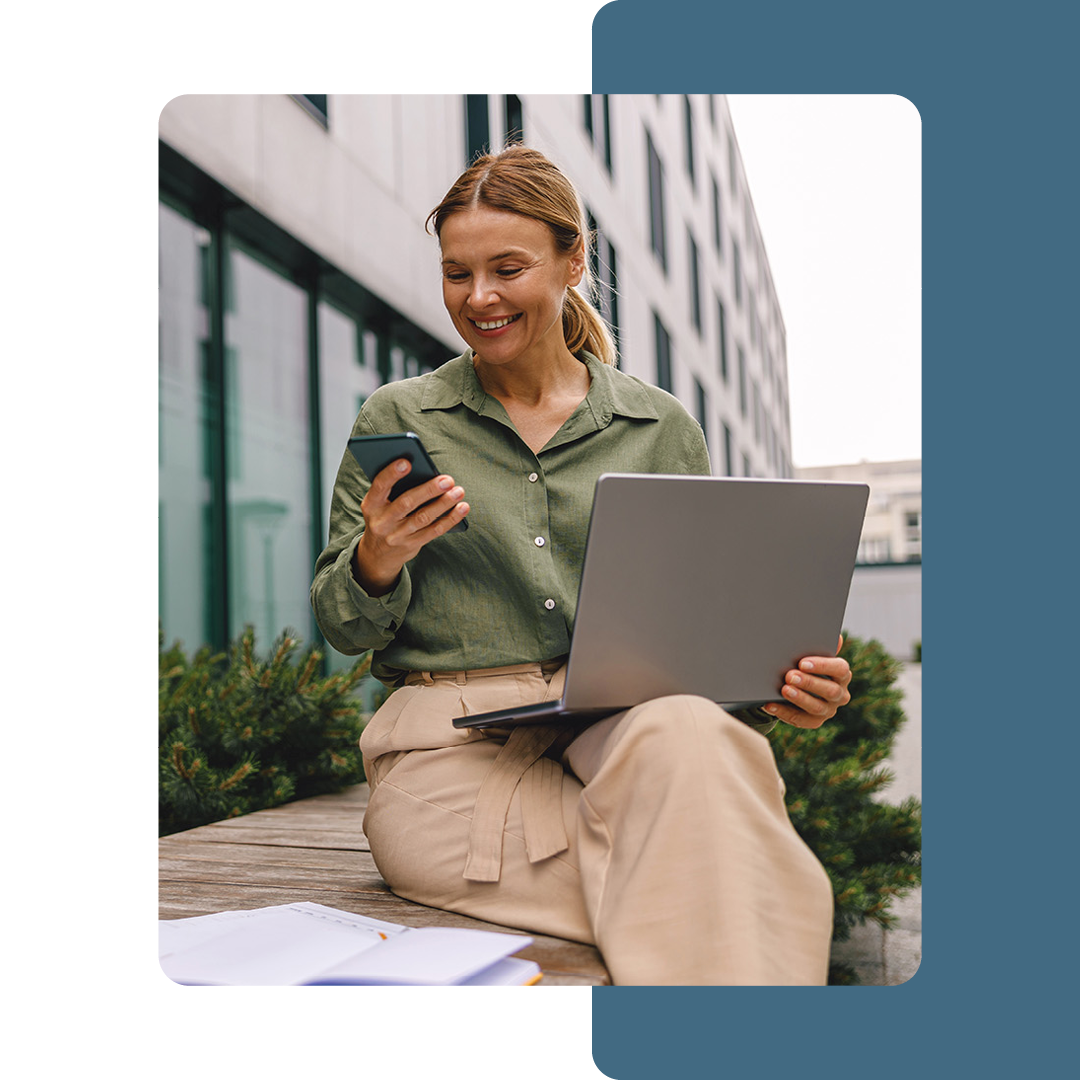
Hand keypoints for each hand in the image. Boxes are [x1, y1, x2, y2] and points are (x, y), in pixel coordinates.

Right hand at [353, 458, 468, 595]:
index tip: (407, 462)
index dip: (392, 474)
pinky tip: (462, 508)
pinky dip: (450, 518)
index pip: (380, 486)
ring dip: (444, 503)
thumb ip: (394, 489)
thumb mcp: (379, 504)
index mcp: (371, 504)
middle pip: (407, 503)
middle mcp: (382, 521)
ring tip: (459, 491)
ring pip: (423, 517)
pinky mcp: (412, 545)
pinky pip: (434, 531)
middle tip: (447, 479)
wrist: (378, 554)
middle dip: (429, 490)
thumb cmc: (384, 517)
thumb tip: (424, 471)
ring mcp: (397, 535)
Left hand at [761, 634, 851, 729]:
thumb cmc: (804, 664)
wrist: (794, 683)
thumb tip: (836, 637)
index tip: (802, 662)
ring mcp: (829, 709)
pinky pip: (801, 720)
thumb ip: (820, 645)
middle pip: (830, 690)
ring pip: (817, 707)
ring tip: (783, 689)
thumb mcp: (810, 654)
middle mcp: (840, 693)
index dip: (823, 666)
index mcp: (842, 674)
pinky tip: (770, 705)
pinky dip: (784, 712)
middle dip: (809, 683)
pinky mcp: (815, 721)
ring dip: (799, 698)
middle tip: (789, 675)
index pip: (840, 669)